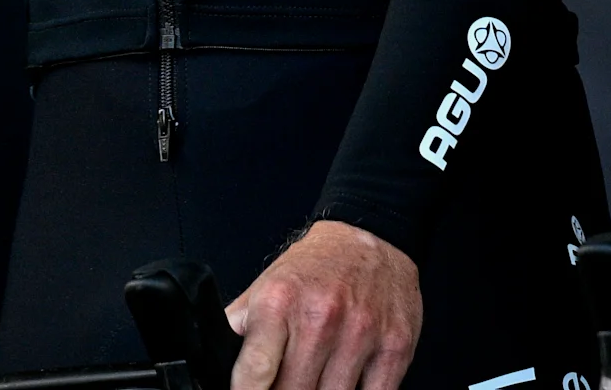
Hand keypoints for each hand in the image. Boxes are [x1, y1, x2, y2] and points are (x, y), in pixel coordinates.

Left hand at [227, 219, 420, 389]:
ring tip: (313, 383)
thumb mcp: (266, 286)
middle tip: (285, 385)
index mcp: (279, 301)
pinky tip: (344, 386)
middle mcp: (321, 317)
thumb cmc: (317, 267)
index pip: (255, 374)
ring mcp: (361, 335)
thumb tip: (216, 364)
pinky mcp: (394, 348)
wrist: (371, 235)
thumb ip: (239, 327)